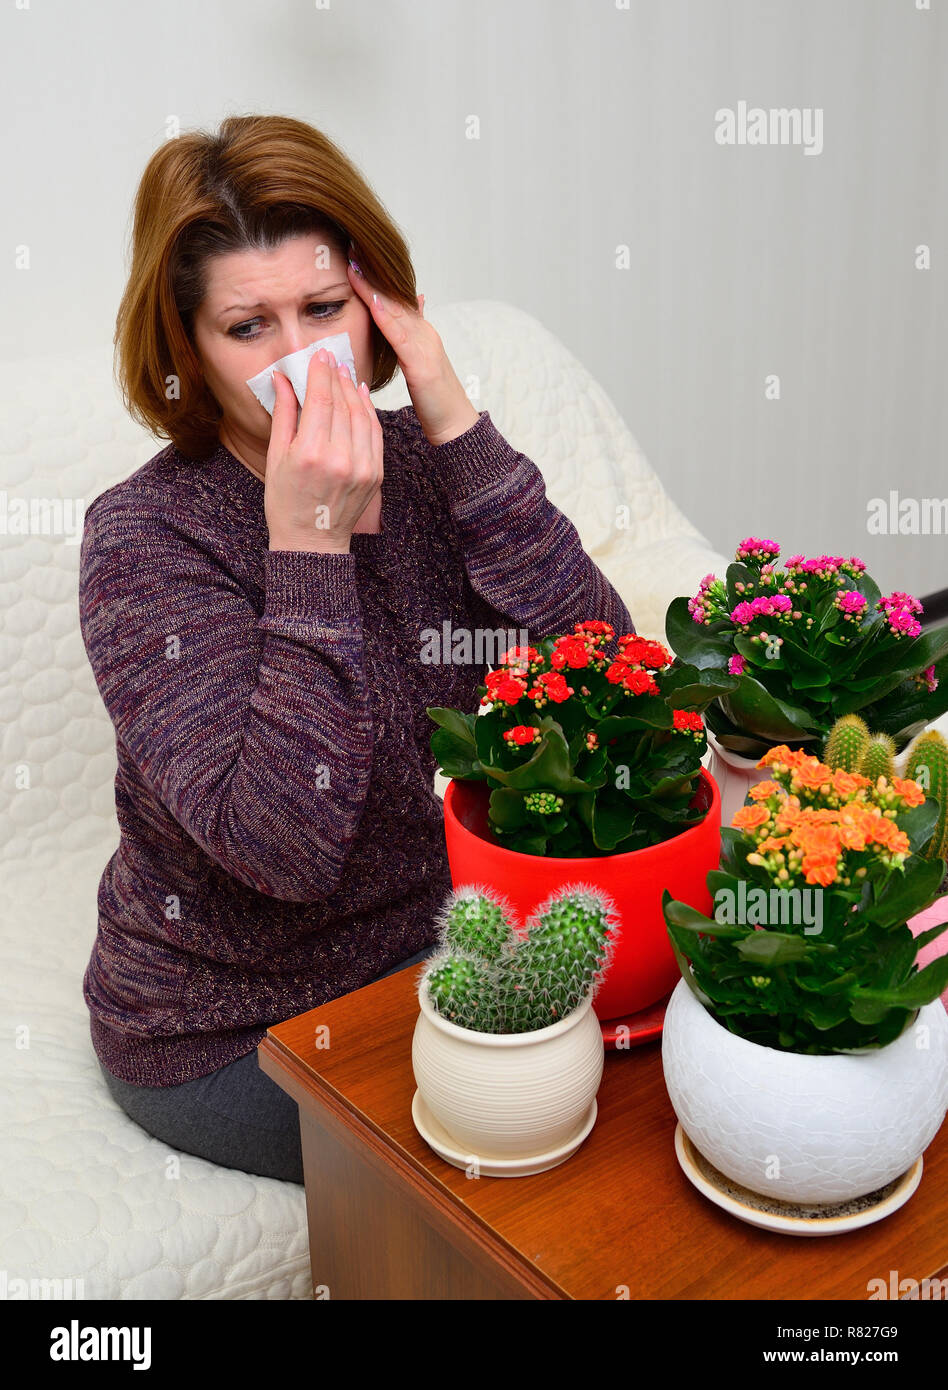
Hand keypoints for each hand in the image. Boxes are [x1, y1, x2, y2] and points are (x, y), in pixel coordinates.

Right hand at [265, 349, 383, 553]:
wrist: (312, 542)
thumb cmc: (286, 502)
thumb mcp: (276, 457)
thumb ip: (284, 414)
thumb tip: (283, 377)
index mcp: (310, 454)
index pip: (320, 400)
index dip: (320, 373)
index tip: (319, 354)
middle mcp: (340, 459)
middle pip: (342, 404)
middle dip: (336, 377)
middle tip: (331, 358)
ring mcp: (362, 468)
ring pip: (361, 415)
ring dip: (353, 391)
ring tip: (345, 374)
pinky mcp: (375, 474)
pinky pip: (374, 433)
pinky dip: (368, 412)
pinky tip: (360, 397)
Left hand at [346, 244, 479, 446]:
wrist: (455, 427)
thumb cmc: (434, 402)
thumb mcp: (418, 366)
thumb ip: (407, 342)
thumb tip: (401, 320)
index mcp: (419, 334)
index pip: (394, 299)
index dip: (376, 278)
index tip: (355, 256)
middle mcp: (424, 333)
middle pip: (395, 297)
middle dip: (374, 272)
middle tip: (351, 246)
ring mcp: (425, 346)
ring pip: (396, 310)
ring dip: (375, 287)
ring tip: (355, 264)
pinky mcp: (422, 365)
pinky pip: (400, 336)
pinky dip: (386, 316)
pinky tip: (371, 301)